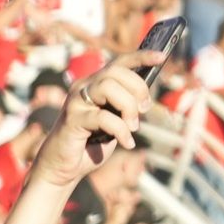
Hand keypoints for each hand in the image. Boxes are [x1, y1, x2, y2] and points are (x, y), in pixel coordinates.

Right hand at [38, 49, 161, 183]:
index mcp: (94, 84)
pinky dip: (121, 130)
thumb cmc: (90, 142)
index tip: (161, 57)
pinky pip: (103, 117)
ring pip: (107, 88)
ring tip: (133, 126)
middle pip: (115, 73)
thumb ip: (125, 105)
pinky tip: (128, 142)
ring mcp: (75, 102)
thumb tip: (146, 96)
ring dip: (128, 107)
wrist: (62, 167)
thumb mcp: (113, 119)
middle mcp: (83, 88)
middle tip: (145, 109)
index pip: (119, 63)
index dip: (141, 57)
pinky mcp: (72, 120)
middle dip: (137, 88)